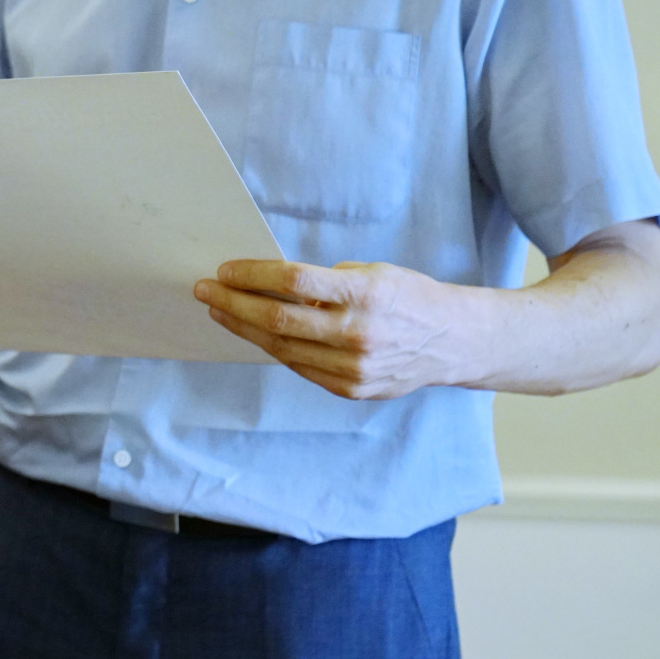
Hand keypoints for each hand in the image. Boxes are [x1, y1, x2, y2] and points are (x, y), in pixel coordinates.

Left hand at [195, 259, 473, 399]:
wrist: (454, 342)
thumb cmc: (409, 298)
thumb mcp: (375, 273)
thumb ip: (327, 282)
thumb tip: (271, 283)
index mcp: (366, 294)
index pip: (294, 280)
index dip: (252, 274)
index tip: (225, 270)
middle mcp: (359, 333)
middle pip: (278, 318)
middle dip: (233, 303)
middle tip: (205, 290)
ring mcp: (355, 367)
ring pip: (281, 347)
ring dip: (243, 328)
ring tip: (220, 311)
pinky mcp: (351, 389)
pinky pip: (299, 366)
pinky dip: (273, 348)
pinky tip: (254, 333)